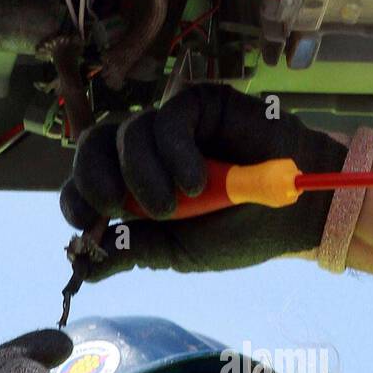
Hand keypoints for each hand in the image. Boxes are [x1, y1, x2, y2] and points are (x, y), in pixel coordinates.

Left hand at [58, 83, 348, 281]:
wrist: (296, 213)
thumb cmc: (240, 230)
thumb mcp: (178, 250)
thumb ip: (133, 251)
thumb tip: (83, 268)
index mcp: (135, 188)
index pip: (85, 182)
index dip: (76, 197)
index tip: (87, 222)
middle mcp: (146, 153)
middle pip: (94, 146)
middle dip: (94, 176)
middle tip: (117, 203)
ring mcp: (171, 125)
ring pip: (128, 132)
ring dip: (144, 172)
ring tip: (178, 202)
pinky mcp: (197, 105)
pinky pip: (167, 119)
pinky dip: (175, 152)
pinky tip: (197, 181)